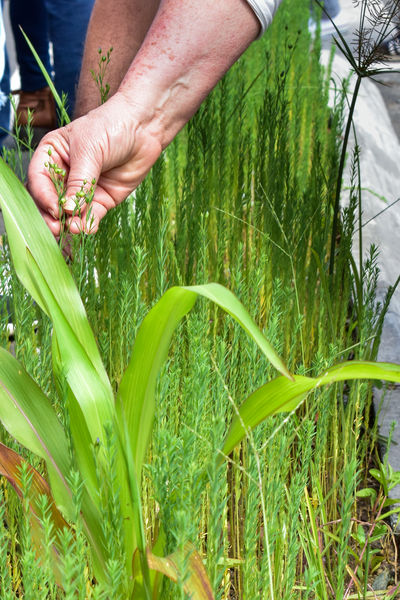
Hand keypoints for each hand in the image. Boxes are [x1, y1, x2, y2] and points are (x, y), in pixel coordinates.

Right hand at [27, 93, 161, 234]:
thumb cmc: (111, 127)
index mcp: (52, 156)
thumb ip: (79, 181)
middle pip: (51, 201)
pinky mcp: (102, 199)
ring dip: (71, 223)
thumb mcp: (89, 150)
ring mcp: (83, 189)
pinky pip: (91, 216)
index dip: (44, 197)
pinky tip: (88, 227)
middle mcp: (64, 175)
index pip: (39, 180)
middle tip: (57, 228)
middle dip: (53, 216)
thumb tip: (68, 209)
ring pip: (70, 213)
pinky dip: (88, 224)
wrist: (144, 128)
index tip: (54, 209)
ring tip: (75, 228)